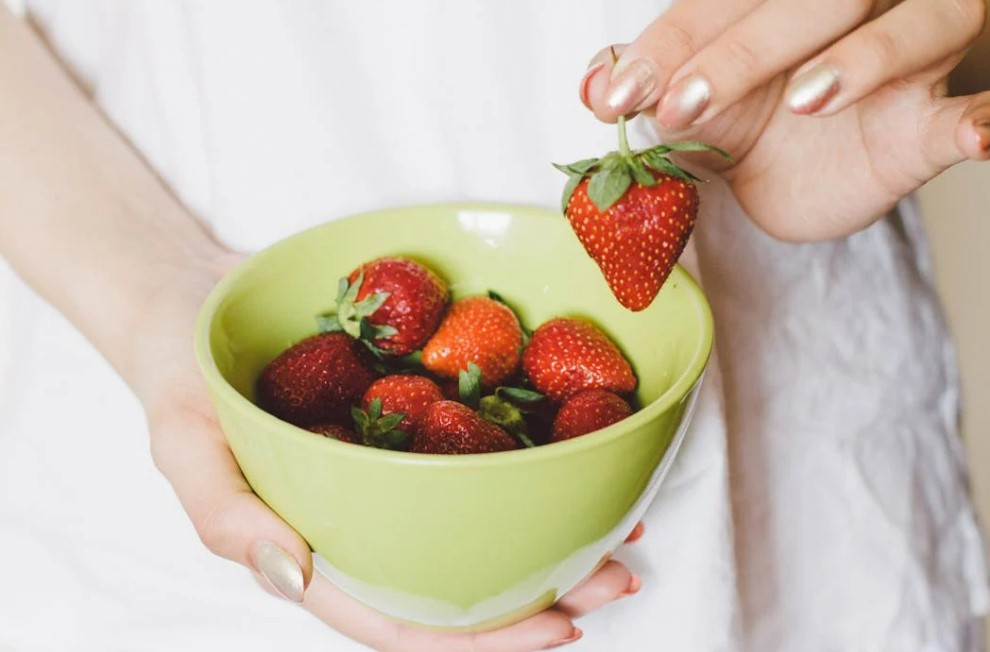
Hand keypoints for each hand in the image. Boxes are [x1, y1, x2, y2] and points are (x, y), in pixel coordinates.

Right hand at [140, 254, 641, 651]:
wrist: (196, 294)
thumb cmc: (181, 374)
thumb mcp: (181, 443)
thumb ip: (226, 515)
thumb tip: (292, 577)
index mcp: (317, 546)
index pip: (402, 617)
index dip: (481, 637)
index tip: (558, 624)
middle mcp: (365, 518)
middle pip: (460, 578)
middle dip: (543, 590)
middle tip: (618, 572)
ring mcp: (390, 467)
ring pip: (477, 518)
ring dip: (551, 531)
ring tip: (621, 529)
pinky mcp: (407, 413)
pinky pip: (473, 443)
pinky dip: (528, 454)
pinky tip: (578, 450)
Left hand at [582, 0, 989, 240]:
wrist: (794, 177)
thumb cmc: (744, 123)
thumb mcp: (688, 107)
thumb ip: (648, 87)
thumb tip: (592, 82)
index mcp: (769, 1)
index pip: (722, 2)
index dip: (670, 44)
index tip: (616, 95)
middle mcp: (846, 9)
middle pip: (814, 3)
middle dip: (741, 53)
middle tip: (682, 106)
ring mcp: (903, 53)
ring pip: (915, 25)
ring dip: (865, 58)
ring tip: (809, 98)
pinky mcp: (930, 118)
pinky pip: (968, 110)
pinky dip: (980, 121)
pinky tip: (978, 135)